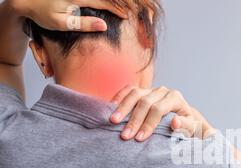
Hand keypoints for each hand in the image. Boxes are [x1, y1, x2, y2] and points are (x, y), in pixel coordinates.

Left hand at [10, 0, 126, 31]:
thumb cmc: (43, 14)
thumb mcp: (62, 23)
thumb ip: (83, 24)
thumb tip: (104, 26)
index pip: (102, 2)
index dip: (116, 9)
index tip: (126, 16)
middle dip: (119, 2)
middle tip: (132, 9)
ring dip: (113, 1)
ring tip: (126, 6)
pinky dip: (104, 1)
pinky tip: (111, 4)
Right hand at [110, 86, 215, 141]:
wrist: (182, 118)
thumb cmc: (186, 127)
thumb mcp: (191, 128)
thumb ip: (186, 126)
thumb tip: (175, 122)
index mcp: (175, 98)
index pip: (159, 109)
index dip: (148, 124)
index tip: (139, 138)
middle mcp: (162, 91)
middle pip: (145, 102)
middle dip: (134, 120)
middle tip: (124, 135)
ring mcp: (150, 89)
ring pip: (134, 94)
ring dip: (122, 108)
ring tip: (113, 121)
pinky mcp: (141, 90)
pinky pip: (127, 91)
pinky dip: (118, 98)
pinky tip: (110, 109)